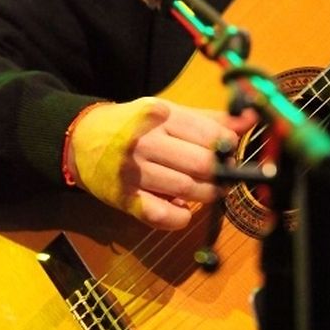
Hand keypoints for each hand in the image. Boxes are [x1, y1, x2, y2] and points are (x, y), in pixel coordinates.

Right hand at [64, 98, 257, 228]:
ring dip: (207, 194)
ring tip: (210, 191)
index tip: (230, 151)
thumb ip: (208, 119)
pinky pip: (162, 216)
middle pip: (201, 162)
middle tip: (225, 175)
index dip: (228, 145)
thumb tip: (249, 119)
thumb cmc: (132, 124)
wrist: (79, 139)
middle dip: (221, 172)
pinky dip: (181, 218)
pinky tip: (183, 210)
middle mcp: (145, 142)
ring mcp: (133, 172)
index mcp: (158, 114)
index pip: (208, 133)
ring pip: (187, 189)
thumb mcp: (167, 112)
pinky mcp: (124, 199)